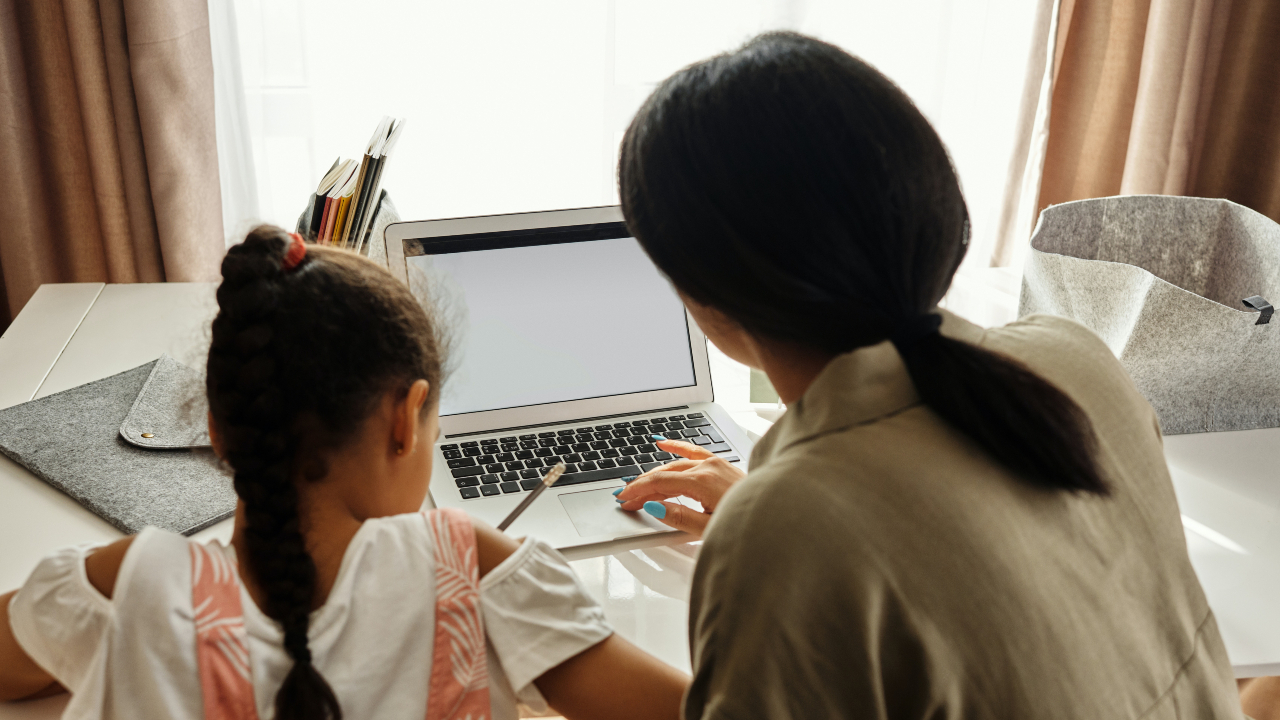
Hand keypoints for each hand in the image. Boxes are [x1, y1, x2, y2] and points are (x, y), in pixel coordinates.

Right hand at [615, 437, 744, 538]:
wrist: (773, 515)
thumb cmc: (745, 523)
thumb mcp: (708, 528)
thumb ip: (678, 516)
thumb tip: (653, 506)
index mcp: (702, 482)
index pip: (660, 482)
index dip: (638, 490)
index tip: (624, 498)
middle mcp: (708, 467)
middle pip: (665, 473)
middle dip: (643, 486)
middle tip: (627, 498)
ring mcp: (715, 463)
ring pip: (676, 464)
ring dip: (656, 474)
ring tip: (639, 486)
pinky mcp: (721, 464)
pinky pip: (693, 451)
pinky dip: (676, 447)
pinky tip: (662, 443)